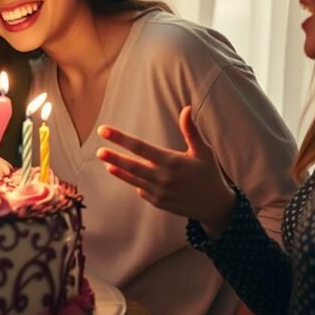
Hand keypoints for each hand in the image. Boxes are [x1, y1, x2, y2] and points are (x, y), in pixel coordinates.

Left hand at [95, 106, 236, 232]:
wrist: (215, 206)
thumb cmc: (209, 174)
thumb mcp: (203, 151)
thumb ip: (191, 131)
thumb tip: (186, 108)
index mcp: (172, 162)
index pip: (141, 148)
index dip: (121, 138)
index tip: (104, 130)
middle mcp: (163, 178)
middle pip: (133, 166)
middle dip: (114, 157)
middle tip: (99, 150)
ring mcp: (159, 192)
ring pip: (133, 179)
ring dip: (119, 170)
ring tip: (106, 161)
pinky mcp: (158, 202)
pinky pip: (141, 190)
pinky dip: (133, 182)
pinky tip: (127, 174)